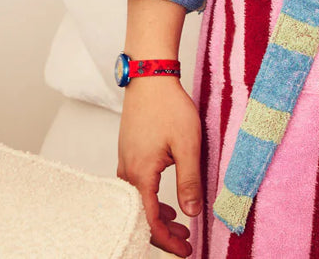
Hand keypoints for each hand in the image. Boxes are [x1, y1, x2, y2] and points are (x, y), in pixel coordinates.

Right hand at [117, 76, 203, 255]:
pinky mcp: (129, 155)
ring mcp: (126, 164)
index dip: (168, 241)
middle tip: (186, 243)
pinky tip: (168, 202)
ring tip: (180, 225)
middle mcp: (127, 174)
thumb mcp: (187, 144)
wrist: (150, 77)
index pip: (150, 221)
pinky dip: (152, 202)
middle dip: (163, 234)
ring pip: (138, 203)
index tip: (186, 250)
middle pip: (140, 217)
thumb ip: (190, 180)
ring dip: (158, 217)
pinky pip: (137, 189)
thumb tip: (192, 214)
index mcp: (140, 175)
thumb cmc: (168, 107)